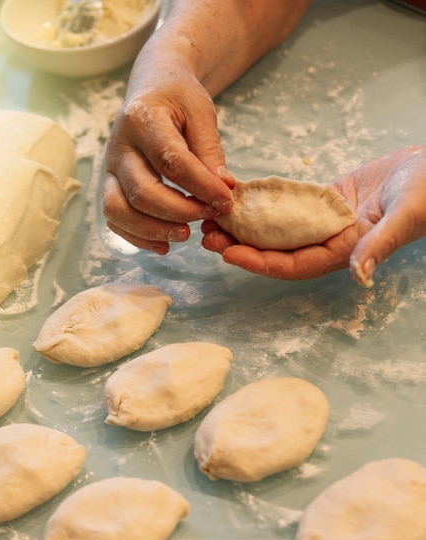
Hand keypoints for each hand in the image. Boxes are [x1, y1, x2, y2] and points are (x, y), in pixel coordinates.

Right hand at [102, 64, 233, 254]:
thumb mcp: (201, 111)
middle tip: (208, 216)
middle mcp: (119, 146)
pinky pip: (114, 219)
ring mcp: (109, 168)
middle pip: (142, 191)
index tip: (226, 200)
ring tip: (185, 235)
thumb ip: (210, 150)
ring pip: (119, 209)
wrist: (151, 88)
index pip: (171, 161)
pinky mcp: (109, 185)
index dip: (201, 186)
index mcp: (142, 119)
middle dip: (179, 212)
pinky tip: (164, 244)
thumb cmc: (178, 98)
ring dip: (153, 230)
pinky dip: (136, 237)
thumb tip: (224, 188)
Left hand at [202, 145, 425, 285]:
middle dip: (241, 245)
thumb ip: (380, 244)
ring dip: (245, 224)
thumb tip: (359, 274)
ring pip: (277, 228)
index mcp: (344, 252)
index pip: (293, 265)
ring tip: (213, 214)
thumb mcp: (405, 216)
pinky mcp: (324, 200)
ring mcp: (323, 221)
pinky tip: (238, 193)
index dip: (260, 263)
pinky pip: (287, 203)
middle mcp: (328, 241)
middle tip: (206, 233)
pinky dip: (263, 200)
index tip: (228, 253)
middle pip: (276, 249)